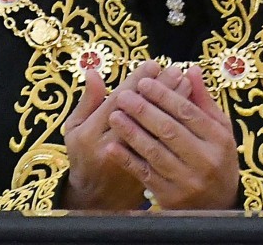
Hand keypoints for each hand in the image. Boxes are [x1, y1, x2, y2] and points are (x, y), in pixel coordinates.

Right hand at [62, 61, 189, 208]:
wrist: (95, 199)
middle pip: (140, 115)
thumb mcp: (75, 128)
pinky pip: (165, 145)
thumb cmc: (83, 155)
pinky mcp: (145, 173)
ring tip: (187, 82)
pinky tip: (186, 110)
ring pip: (156, 130)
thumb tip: (94, 72)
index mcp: (91, 134)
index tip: (153, 64)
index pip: (117, 102)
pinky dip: (177, 126)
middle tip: (176, 69)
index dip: (136, 82)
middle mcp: (110, 148)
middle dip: (160, 90)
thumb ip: (87, 101)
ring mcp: (130, 163)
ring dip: (172, 105)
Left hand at [107, 65, 238, 209]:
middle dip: (143, 111)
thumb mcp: (220, 130)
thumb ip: (204, 101)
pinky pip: (145, 174)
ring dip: (132, 132)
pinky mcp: (171, 197)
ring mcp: (187, 181)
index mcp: (219, 140)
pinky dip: (128, 160)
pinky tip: (112, 147)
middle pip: (169, 130)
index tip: (144, 81)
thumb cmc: (217, 159)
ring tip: (114, 115)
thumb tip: (191, 70)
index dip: (165, 95)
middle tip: (123, 95)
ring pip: (155, 152)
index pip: (188, 112)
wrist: (219, 206)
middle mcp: (205, 161)